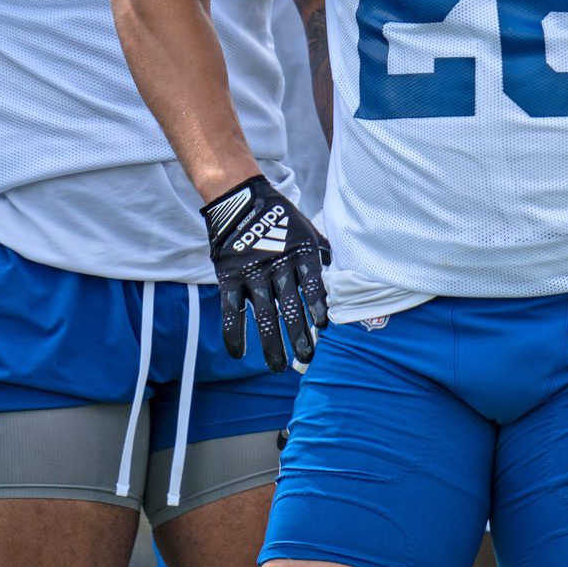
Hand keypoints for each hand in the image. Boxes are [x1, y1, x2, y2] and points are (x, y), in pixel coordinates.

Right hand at [202, 175, 330, 372]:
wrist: (240, 200)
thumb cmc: (280, 217)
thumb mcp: (307, 228)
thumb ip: (321, 251)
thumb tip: (338, 271)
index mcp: (301, 253)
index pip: (313, 283)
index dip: (318, 304)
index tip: (324, 325)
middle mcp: (278, 265)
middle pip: (290, 307)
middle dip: (299, 336)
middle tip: (307, 359)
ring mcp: (252, 273)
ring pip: (263, 315)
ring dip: (271, 343)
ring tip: (278, 366)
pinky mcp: (229, 277)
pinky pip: (231, 310)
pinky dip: (234, 333)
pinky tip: (239, 353)